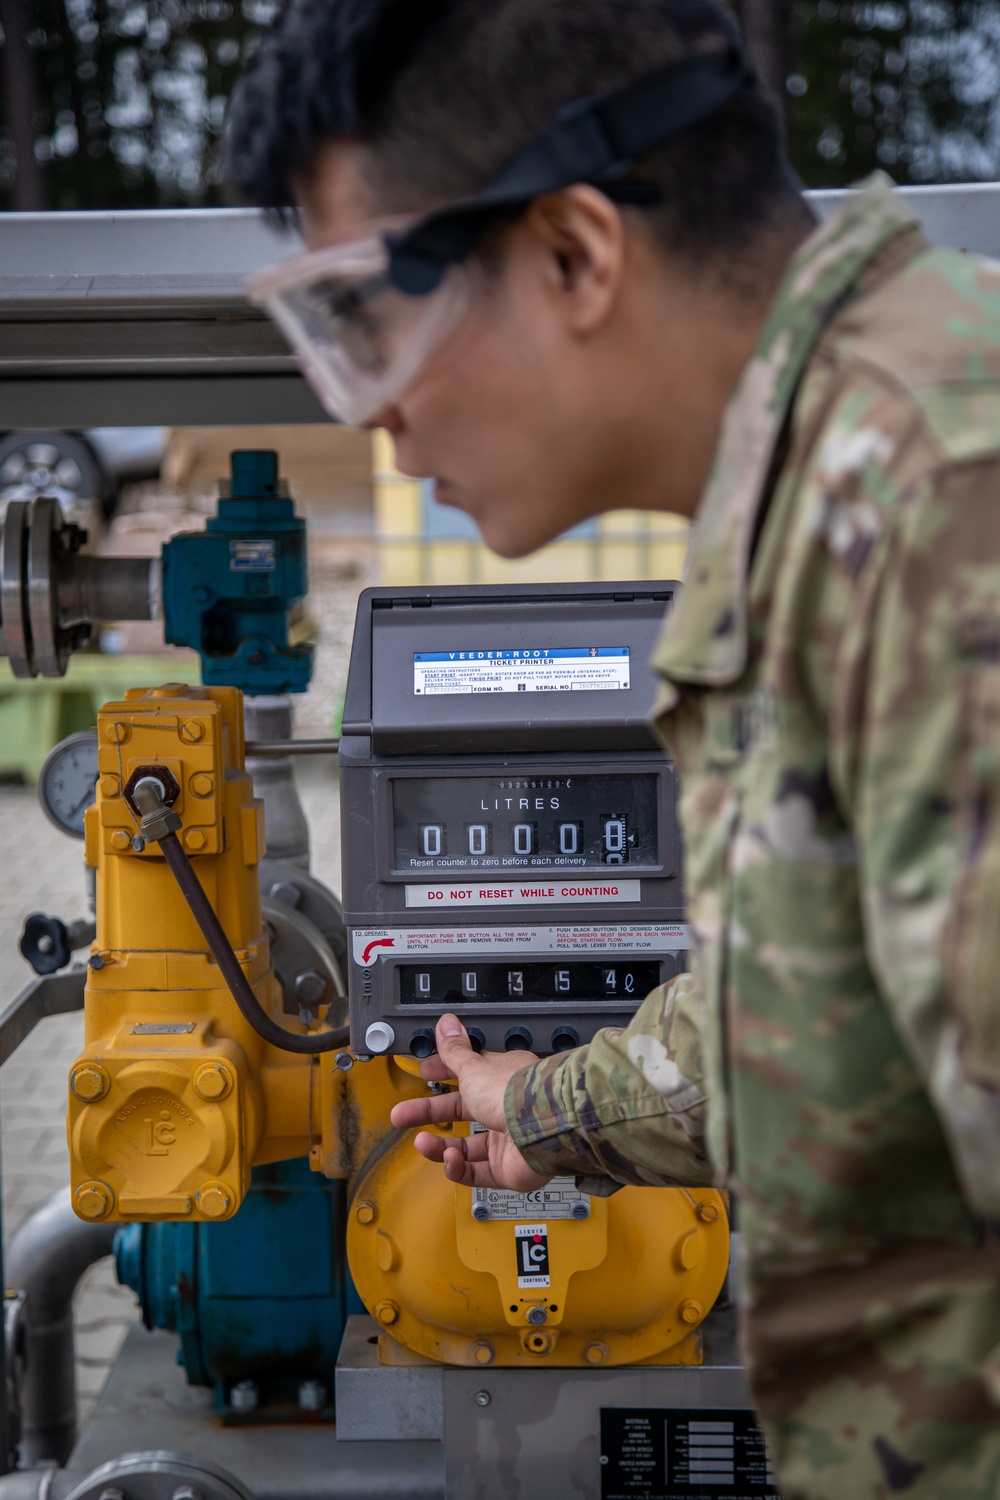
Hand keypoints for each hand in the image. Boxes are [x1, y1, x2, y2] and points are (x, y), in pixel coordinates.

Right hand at [389, 1013, 550, 1191]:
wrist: (543, 1128)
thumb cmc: (515, 1093)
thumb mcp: (474, 1068)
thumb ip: (455, 1052)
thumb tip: (446, 1025)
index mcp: (500, 1078)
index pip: (467, 1073)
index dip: (443, 1073)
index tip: (424, 1073)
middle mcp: (504, 1108)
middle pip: (460, 1112)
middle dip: (428, 1113)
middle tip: (402, 1114)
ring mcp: (507, 1140)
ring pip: (465, 1146)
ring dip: (440, 1146)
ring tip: (421, 1143)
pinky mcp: (507, 1169)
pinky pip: (476, 1172)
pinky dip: (458, 1168)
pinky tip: (448, 1159)